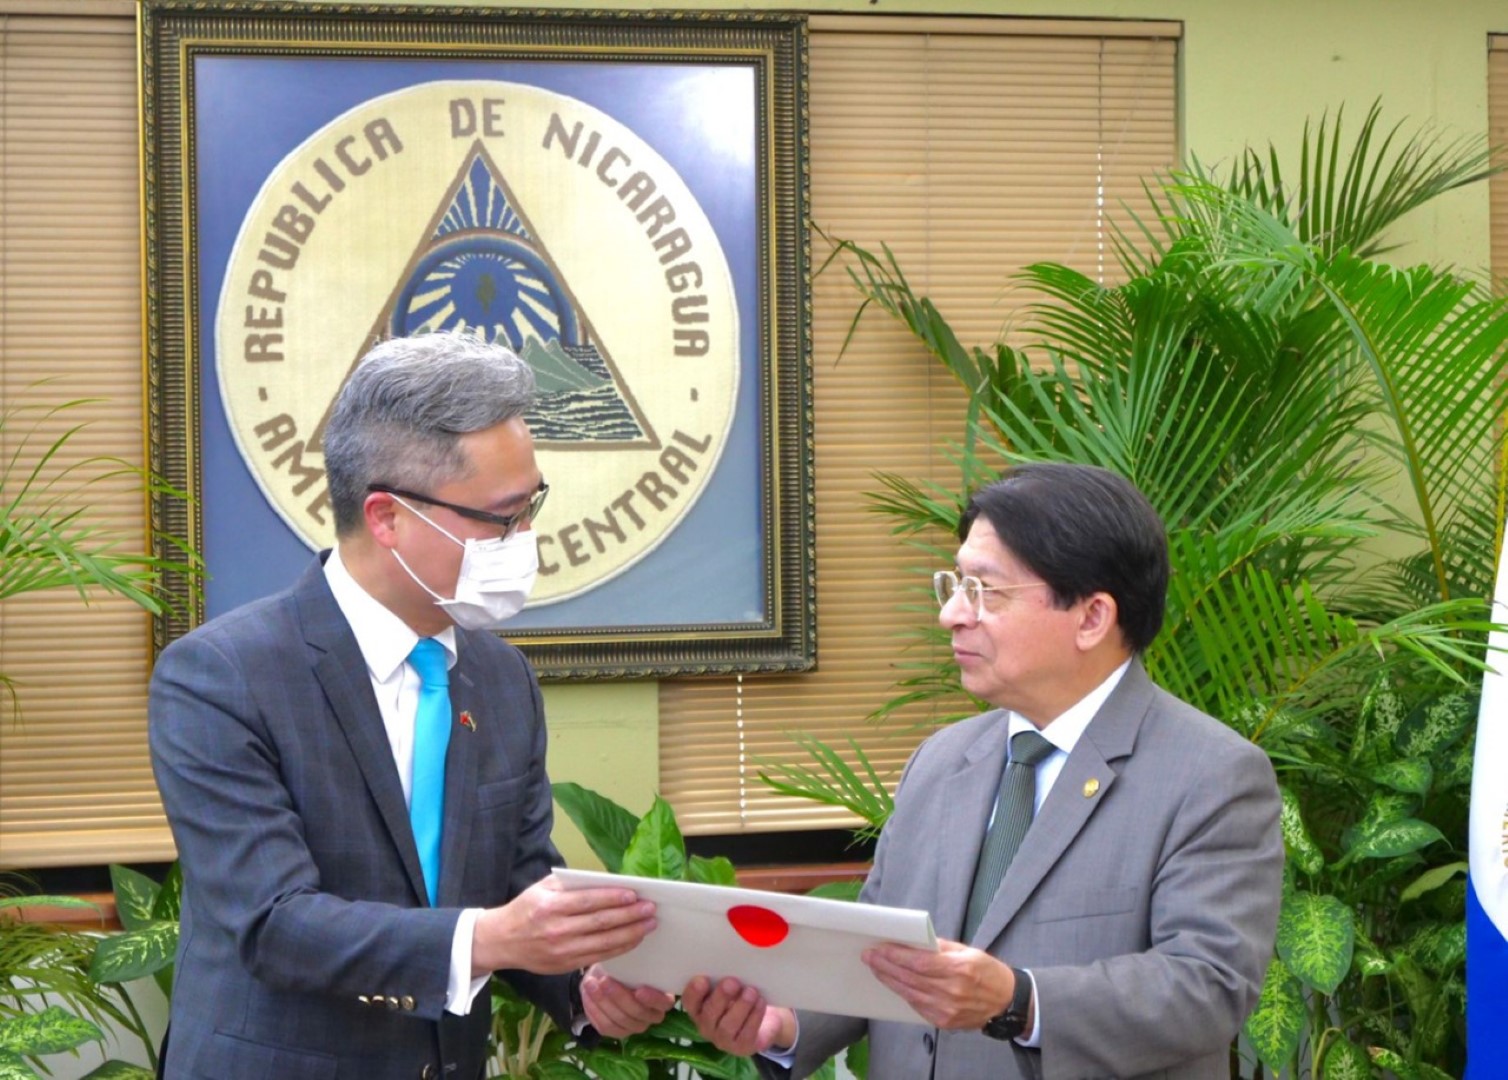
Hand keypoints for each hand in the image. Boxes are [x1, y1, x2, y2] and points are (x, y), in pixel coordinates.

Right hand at [472, 875, 656, 976]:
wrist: (501, 941)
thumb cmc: (525, 909)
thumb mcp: (542, 888)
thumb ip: (570, 884)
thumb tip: (605, 881)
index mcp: (550, 906)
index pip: (589, 902)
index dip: (614, 898)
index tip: (635, 894)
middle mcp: (556, 930)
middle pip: (601, 923)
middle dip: (630, 916)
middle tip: (651, 909)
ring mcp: (562, 951)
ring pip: (603, 943)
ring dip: (630, 934)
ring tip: (649, 924)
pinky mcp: (565, 966)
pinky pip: (598, 957)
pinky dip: (619, 949)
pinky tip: (633, 940)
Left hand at [580, 965, 673, 1037]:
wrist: (608, 975)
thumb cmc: (625, 965)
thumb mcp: (633, 959)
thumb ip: (638, 959)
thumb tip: (636, 944)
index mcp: (663, 998)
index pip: (664, 1003)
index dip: (653, 999)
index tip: (639, 990)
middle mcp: (651, 1016)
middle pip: (637, 1013)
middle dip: (619, 997)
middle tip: (604, 980)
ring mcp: (634, 1026)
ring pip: (619, 1020)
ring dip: (603, 1002)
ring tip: (590, 984)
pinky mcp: (617, 1031)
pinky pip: (605, 1026)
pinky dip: (594, 1010)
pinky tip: (587, 995)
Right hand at [681, 975, 795, 1055]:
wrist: (764, 1016)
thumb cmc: (740, 994)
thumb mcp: (731, 984)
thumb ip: (723, 977)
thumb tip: (727, 959)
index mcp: (698, 1008)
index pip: (689, 1002)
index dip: (694, 992)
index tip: (703, 979)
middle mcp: (706, 1026)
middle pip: (709, 1014)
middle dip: (720, 997)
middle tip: (732, 982)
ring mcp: (723, 1040)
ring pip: (727, 1026)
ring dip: (740, 1006)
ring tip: (751, 992)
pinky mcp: (742, 1047)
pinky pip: (746, 1033)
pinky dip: (754, 1016)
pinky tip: (760, 1003)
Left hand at [863, 939, 1017, 1029]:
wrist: (1005, 1002)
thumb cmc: (987, 972)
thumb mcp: (968, 951)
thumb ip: (940, 947)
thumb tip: (914, 942)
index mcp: (959, 969)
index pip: (919, 962)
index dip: (896, 955)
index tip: (879, 948)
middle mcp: (952, 991)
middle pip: (910, 978)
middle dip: (886, 966)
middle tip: (869, 956)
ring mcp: (947, 1009)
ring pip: (909, 993)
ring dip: (890, 980)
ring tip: (876, 968)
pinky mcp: (944, 1022)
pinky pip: (917, 1006)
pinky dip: (904, 993)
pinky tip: (894, 983)